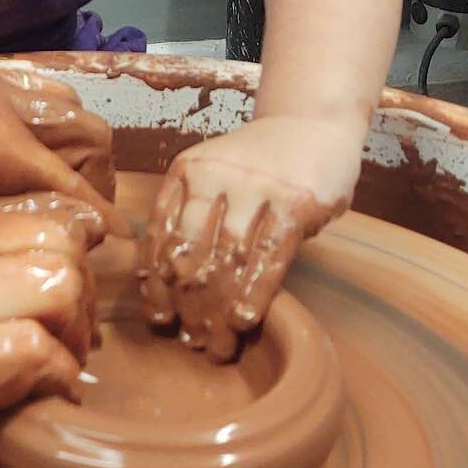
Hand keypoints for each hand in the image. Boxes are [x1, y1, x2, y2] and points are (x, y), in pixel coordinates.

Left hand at [0, 61, 131, 252]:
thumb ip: (5, 226)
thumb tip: (76, 234)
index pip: (74, 185)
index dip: (88, 234)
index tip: (87, 272)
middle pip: (84, 131)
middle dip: (87, 184)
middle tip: (65, 235)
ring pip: (56, 103)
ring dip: (63, 149)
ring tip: (35, 202)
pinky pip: (17, 86)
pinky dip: (30, 122)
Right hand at [0, 195, 104, 467]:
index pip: (5, 210)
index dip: (50, 237)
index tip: (57, 277)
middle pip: (46, 234)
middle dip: (78, 278)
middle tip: (72, 327)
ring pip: (55, 279)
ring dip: (74, 325)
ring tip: (63, 362)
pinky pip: (33, 351)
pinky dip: (54, 374)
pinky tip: (44, 398)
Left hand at [137, 115, 361, 360]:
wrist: (311, 124)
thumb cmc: (257, 163)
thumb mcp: (214, 176)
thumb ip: (193, 216)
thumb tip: (165, 283)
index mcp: (186, 170)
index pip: (161, 232)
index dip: (156, 281)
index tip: (158, 319)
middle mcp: (214, 174)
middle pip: (191, 249)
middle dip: (186, 301)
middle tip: (190, 341)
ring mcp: (255, 186)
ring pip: (227, 257)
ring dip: (218, 307)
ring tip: (215, 344)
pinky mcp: (294, 201)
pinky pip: (269, 254)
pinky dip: (255, 291)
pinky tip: (244, 320)